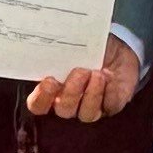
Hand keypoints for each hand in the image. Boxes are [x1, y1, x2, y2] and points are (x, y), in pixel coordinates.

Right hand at [26, 35, 142, 121]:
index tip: (49, 81)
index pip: (38, 105)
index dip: (41, 98)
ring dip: (92, 93)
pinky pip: (110, 106)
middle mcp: (69, 104)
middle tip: (80, 71)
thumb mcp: (73, 44)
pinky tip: (110, 77)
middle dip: (72, 92)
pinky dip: (110, 92)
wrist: (114, 50)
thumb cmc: (87, 48)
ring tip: (98, 74)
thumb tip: (53, 39)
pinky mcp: (111, 106)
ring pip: (87, 113)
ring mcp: (90, 108)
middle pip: (64, 110)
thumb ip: (60, 48)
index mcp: (51, 91)